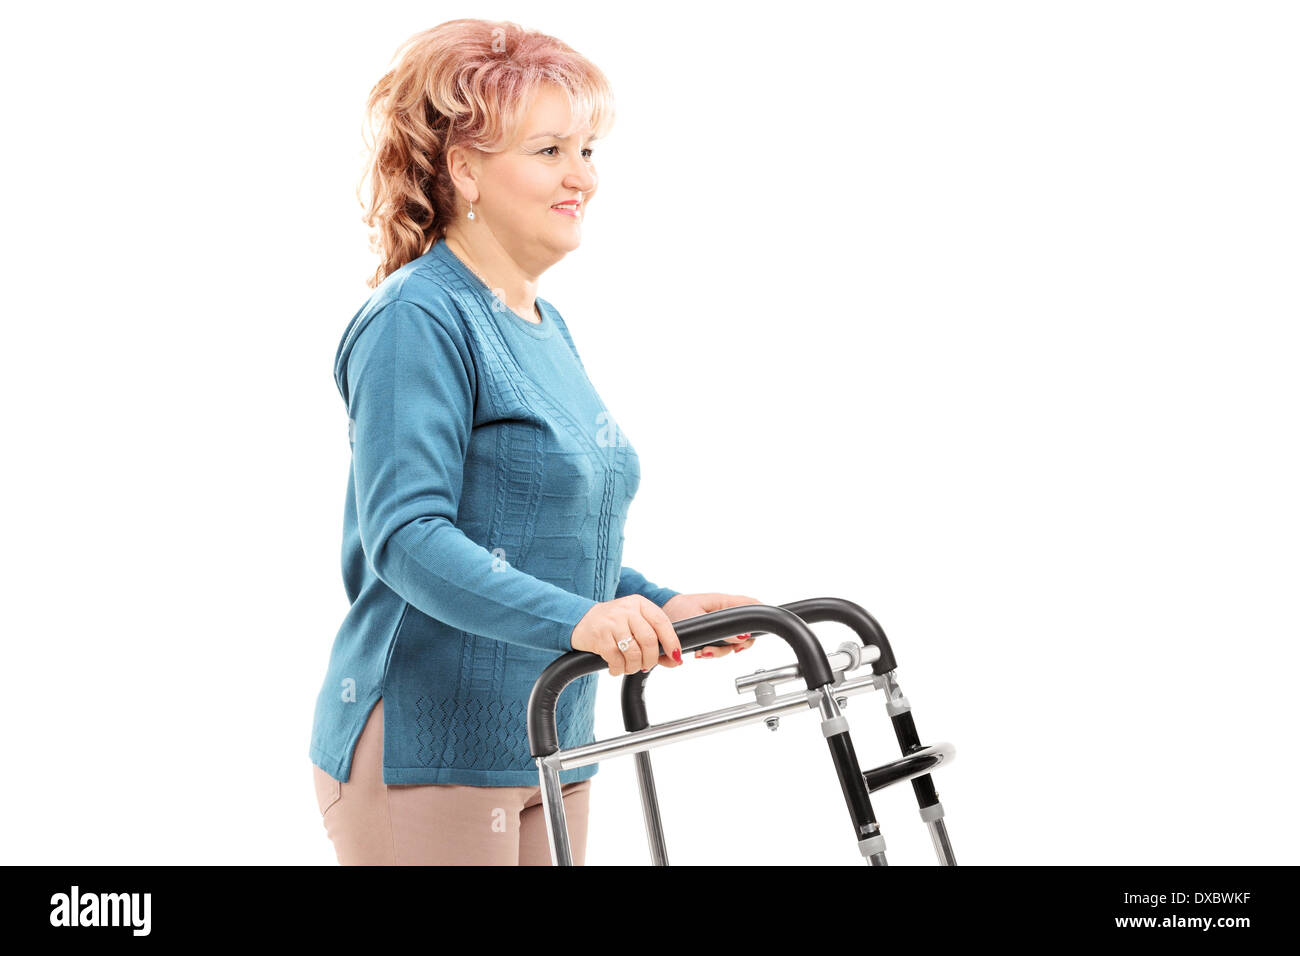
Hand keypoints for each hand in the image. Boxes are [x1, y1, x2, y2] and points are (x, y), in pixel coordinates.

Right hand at [569, 595, 684, 675]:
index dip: (672, 642)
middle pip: (649, 640)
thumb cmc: (613, 625)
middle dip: (651, 660)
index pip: (662, 622)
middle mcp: (627, 610)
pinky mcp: (599, 636)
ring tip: (629, 667)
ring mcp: (612, 622)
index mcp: (639, 604)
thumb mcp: (635, 624)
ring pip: (634, 653)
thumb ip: (655, 640)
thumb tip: (675, 661)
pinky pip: (616, 659)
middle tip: (646, 666)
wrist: (580, 620)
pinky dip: (619, 669)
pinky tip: (616, 667)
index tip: (675, 657)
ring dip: (634, 667)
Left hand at [661, 592, 764, 658]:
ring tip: (703, 653)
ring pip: (732, 642)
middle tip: (729, 650)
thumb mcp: (697, 618)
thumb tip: (741, 637)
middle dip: (737, 645)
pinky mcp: (711, 634)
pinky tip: (700, 652)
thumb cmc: (676, 609)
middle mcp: (724, 614)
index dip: (758, 621)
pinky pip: (719, 645)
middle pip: (744, 630)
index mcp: (724, 602)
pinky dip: (711, 652)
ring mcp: (718, 625)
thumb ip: (720, 628)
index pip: (752, 606)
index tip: (747, 638)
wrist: (659, 616)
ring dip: (720, 651)